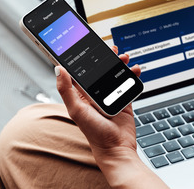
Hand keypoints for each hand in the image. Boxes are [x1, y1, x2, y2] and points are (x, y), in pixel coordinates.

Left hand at [55, 47, 166, 187]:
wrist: (117, 149)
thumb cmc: (94, 134)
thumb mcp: (76, 110)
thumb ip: (66, 90)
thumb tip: (58, 69)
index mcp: (81, 94)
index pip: (80, 71)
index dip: (82, 58)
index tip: (84, 44)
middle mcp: (95, 93)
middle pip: (99, 69)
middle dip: (105, 58)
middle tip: (109, 48)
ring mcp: (110, 95)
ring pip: (114, 73)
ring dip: (119, 63)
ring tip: (124, 57)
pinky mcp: (124, 99)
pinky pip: (128, 82)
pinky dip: (132, 74)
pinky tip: (135, 69)